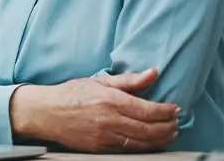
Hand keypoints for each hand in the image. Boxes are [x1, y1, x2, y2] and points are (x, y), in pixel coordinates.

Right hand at [11, 68, 179, 152]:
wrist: (46, 113)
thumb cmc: (72, 94)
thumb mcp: (99, 81)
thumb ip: (129, 80)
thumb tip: (153, 73)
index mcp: (111, 100)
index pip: (148, 110)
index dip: (166, 111)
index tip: (175, 109)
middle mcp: (110, 120)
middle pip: (149, 129)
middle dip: (168, 127)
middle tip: (176, 124)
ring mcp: (105, 137)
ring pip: (142, 143)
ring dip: (160, 140)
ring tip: (169, 134)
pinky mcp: (101, 148)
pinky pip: (129, 150)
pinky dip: (145, 147)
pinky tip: (151, 142)